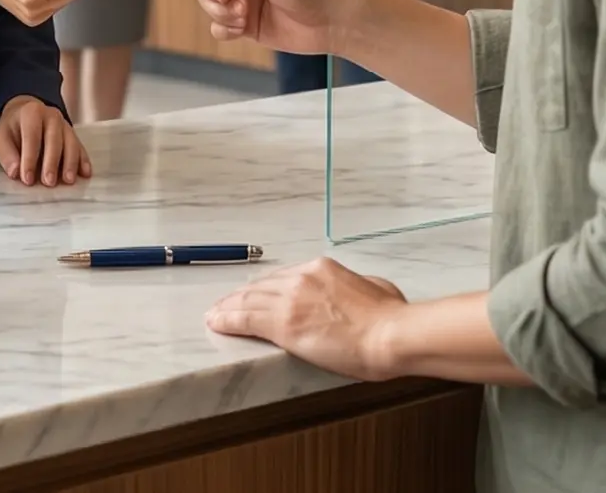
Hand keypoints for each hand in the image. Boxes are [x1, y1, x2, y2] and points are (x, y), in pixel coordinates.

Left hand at [0, 95, 92, 186]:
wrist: (25, 113)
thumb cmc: (13, 128)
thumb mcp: (1, 137)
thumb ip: (6, 154)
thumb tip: (14, 172)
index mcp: (31, 113)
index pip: (31, 137)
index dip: (29, 159)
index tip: (27, 179)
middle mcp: (51, 116)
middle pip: (54, 139)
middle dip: (52, 162)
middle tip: (49, 182)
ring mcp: (65, 125)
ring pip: (71, 143)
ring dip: (71, 163)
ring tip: (68, 180)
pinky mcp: (73, 134)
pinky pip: (80, 147)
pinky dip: (83, 160)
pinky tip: (85, 173)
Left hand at [206, 258, 408, 380]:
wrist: (389, 335)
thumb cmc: (390, 317)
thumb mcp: (377, 288)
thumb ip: (359, 287)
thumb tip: (359, 291)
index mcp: (322, 269)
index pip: (283, 278)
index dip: (266, 287)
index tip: (256, 293)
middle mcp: (301, 278)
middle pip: (262, 286)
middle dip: (242, 296)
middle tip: (226, 303)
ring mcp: (289, 300)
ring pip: (249, 301)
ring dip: (229, 307)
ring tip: (215, 314)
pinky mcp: (283, 325)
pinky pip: (245, 319)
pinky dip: (228, 320)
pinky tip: (216, 322)